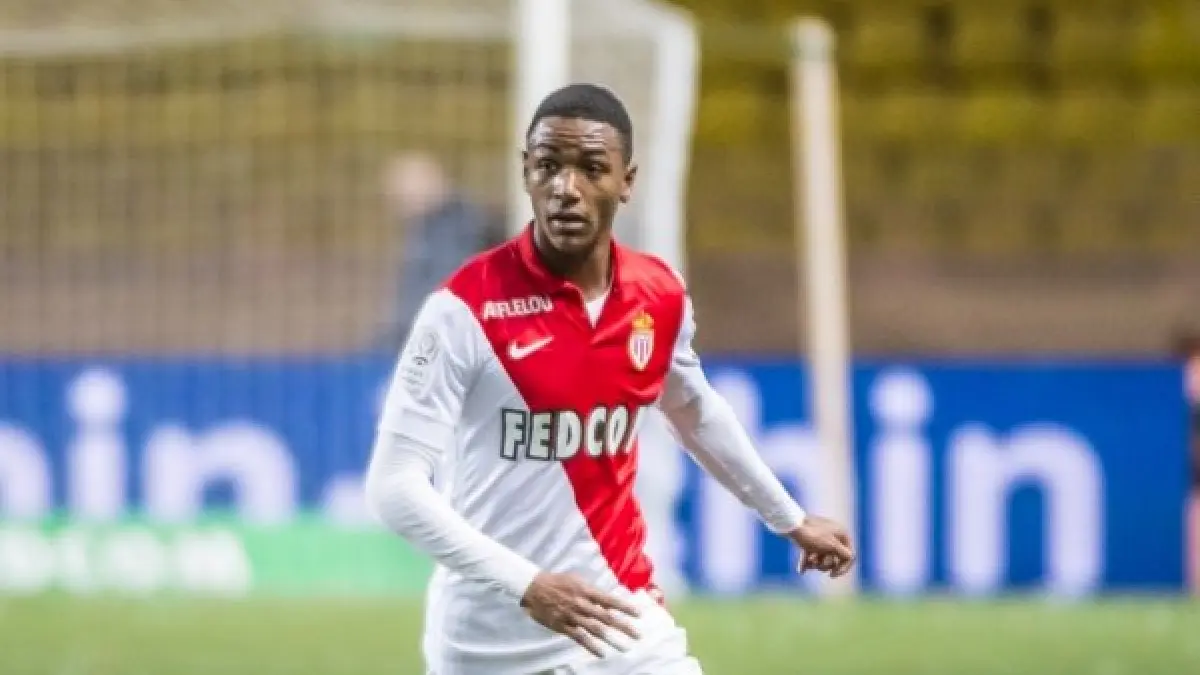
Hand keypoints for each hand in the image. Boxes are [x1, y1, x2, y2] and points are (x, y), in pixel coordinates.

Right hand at [520, 572, 640, 656]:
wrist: (534, 588)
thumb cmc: (558, 582)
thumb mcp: (577, 580)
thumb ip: (592, 591)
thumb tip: (608, 601)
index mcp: (586, 590)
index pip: (610, 600)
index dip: (625, 608)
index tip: (639, 614)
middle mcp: (582, 604)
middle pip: (606, 617)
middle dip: (624, 627)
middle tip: (637, 635)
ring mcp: (573, 616)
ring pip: (595, 629)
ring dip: (611, 639)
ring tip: (624, 647)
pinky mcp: (563, 626)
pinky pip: (579, 638)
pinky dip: (591, 646)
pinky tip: (602, 653)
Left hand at [788, 514, 855, 577]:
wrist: (790, 523)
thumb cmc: (813, 535)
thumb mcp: (832, 546)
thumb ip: (845, 554)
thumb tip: (851, 558)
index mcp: (842, 533)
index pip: (849, 555)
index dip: (842, 568)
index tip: (832, 575)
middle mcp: (833, 534)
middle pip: (835, 557)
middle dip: (825, 564)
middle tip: (817, 564)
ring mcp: (820, 537)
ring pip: (822, 557)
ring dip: (815, 563)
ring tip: (808, 563)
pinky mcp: (808, 539)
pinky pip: (810, 554)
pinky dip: (806, 562)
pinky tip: (801, 570)